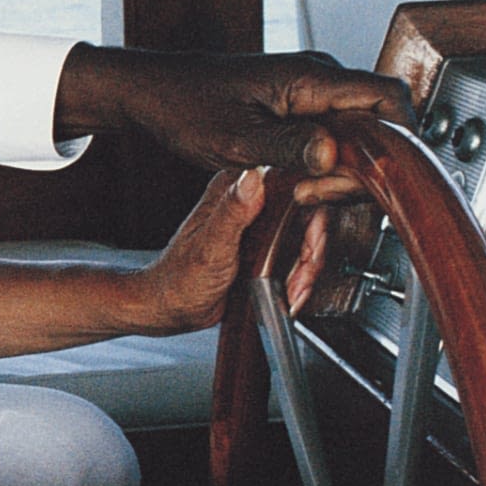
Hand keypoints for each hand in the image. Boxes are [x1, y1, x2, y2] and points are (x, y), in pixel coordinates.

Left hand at [56, 48, 411, 195]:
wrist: (152, 92)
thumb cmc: (184, 107)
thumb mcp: (234, 139)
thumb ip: (287, 147)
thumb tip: (333, 155)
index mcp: (311, 78)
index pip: (388, 97)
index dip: (402, 136)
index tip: (389, 176)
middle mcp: (318, 79)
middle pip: (379, 120)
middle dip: (367, 164)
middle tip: (326, 194)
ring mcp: (310, 93)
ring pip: (357, 132)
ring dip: (344, 168)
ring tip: (306, 192)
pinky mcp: (299, 108)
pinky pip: (333, 135)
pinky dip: (326, 164)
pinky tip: (299, 184)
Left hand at [132, 169, 331, 333]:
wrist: (173, 308)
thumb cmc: (180, 278)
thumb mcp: (210, 245)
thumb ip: (232, 212)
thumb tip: (252, 177)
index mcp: (234, 190)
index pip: (292, 183)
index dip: (312, 209)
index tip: (311, 239)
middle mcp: (248, 202)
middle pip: (306, 214)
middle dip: (310, 250)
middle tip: (299, 276)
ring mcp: (258, 226)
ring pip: (304, 238)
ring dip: (306, 269)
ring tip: (291, 289)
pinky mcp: (264, 248)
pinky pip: (296, 256)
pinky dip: (299, 278)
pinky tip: (288, 292)